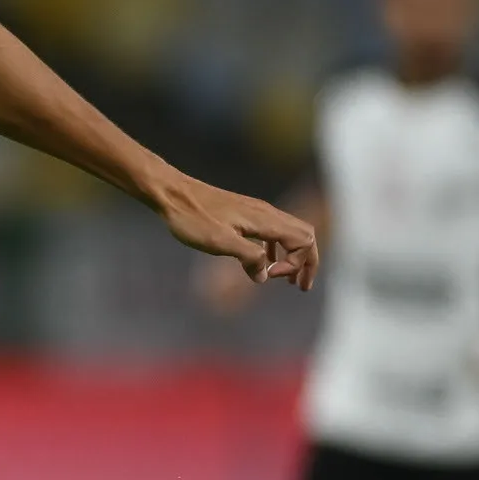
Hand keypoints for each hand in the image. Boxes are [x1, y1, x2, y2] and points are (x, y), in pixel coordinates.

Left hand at [158, 174, 316, 289]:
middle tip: (300, 287)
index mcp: (266, 220)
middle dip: (306, 262)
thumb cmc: (192, 217)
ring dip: (292, 257)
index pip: (304, 242)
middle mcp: (267, 213)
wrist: (172, 193)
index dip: (296, 264)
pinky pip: (271, 232)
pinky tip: (262, 262)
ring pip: (289, 233)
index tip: (270, 276)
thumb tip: (263, 276)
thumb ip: (248, 258)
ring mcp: (256, 212)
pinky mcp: (244, 213)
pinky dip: (275, 249)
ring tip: (285, 279)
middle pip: (304, 236)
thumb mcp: (221, 242)